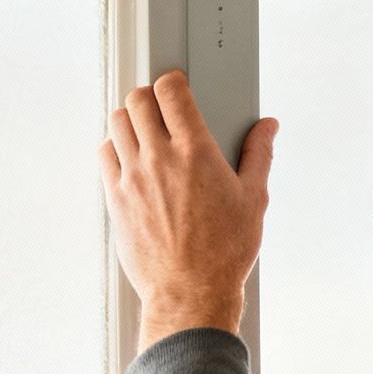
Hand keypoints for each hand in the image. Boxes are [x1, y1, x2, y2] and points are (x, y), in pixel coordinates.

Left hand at [100, 70, 277, 351]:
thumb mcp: (253, 199)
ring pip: (116, 123)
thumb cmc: (225, 251)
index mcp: (196, 152)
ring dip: (129, 118)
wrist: (190, 293)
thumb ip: (259, 155)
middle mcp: (160, 159)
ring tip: (143, 129)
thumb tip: (268, 127)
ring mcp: (132, 178)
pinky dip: (114, 147)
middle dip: (148, 95)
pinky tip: (130, 158)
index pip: (170, 91)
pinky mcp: (115, 200)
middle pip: (136, 100)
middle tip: (159, 106)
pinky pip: (104, 155)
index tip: (177, 85)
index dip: (172, 80)